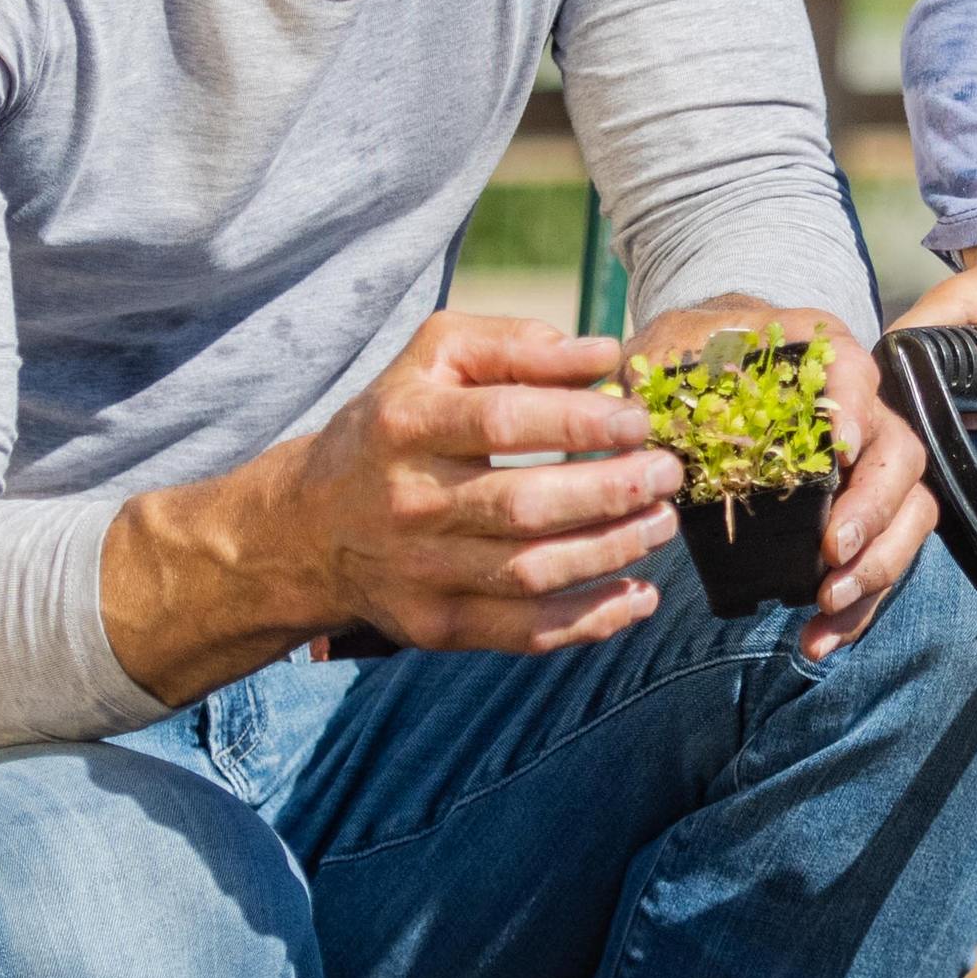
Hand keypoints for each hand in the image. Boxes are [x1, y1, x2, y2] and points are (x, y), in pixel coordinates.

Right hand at [112, 311, 670, 692]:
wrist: (310, 526)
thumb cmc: (395, 423)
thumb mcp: (436, 357)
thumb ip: (517, 345)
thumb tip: (604, 354)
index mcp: (407, 424)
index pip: (505, 422)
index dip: (582, 423)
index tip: (639, 422)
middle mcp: (409, 501)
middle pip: (526, 506)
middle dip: (611, 491)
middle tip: (666, 473)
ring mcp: (420, 573)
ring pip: (533, 573)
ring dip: (613, 551)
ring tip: (661, 523)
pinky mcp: (436, 626)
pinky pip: (526, 632)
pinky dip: (593, 621)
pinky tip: (639, 595)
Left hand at [627, 292, 936, 662]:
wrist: (715, 365)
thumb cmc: (694, 357)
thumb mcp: (669, 352)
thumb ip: (655, 377)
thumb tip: (632, 422)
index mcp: (822, 353)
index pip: (855, 374)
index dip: (853, 409)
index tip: (839, 447)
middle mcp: (863, 406)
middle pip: (897, 456)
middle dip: (872, 512)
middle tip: (832, 555)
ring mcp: (872, 462)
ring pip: (909, 512)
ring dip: (877, 567)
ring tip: (827, 607)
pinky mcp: (865, 512)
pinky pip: (884, 556)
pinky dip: (861, 603)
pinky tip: (820, 637)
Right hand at [897, 232, 976, 406]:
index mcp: (938, 312)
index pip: (898, 348)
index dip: (901, 382)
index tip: (926, 412)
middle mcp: (928, 328)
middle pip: (912, 377)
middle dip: (940, 409)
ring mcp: (937, 342)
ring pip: (931, 387)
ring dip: (961, 411)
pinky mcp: (952, 354)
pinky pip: (951, 386)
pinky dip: (971, 404)